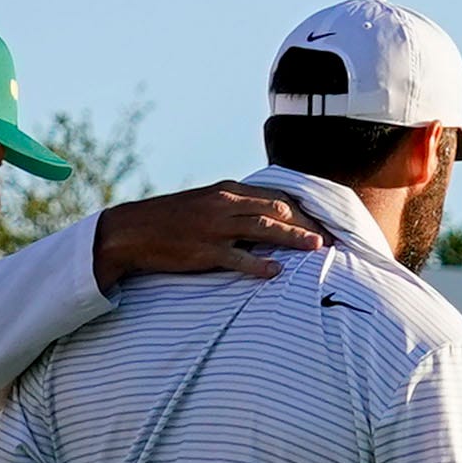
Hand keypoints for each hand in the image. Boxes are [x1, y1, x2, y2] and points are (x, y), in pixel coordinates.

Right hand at [91, 183, 323, 288]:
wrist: (132, 231)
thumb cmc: (169, 221)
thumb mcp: (203, 204)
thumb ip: (231, 208)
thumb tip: (259, 217)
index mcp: (226, 191)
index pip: (274, 196)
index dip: (301, 209)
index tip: (322, 221)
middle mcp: (225, 205)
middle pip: (277, 209)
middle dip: (306, 223)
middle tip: (330, 237)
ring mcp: (215, 227)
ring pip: (264, 229)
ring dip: (293, 238)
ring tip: (316, 248)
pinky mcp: (205, 251)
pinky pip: (239, 257)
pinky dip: (260, 264)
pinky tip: (277, 271)